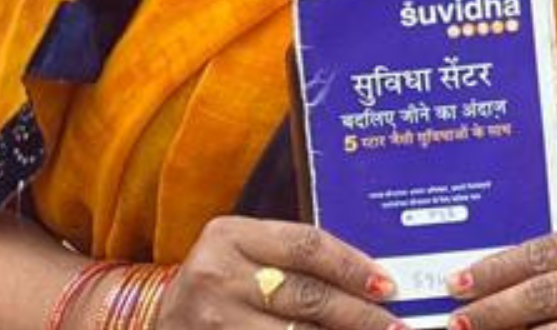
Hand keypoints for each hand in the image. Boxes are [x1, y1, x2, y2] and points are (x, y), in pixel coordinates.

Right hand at [159, 216, 398, 329]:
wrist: (161, 320)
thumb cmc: (223, 283)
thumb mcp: (248, 254)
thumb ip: (298, 259)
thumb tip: (374, 279)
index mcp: (230, 236)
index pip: (306, 246)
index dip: (353, 267)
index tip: (388, 285)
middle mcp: (216, 276)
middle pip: (306, 296)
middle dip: (358, 315)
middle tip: (395, 326)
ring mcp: (210, 322)